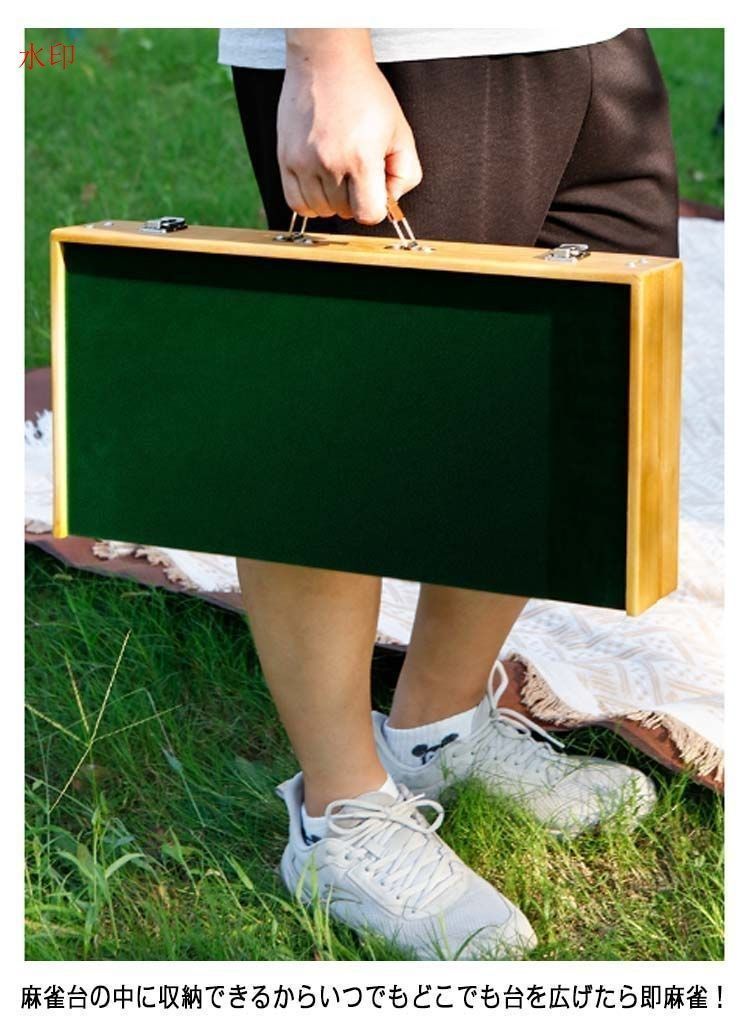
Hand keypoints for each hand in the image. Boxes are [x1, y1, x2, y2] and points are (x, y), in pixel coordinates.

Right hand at [277, 29, 421, 224]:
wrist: (327, 60)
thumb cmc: (366, 94)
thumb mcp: (401, 132)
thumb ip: (405, 174)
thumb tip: (391, 202)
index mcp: (362, 157)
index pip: (368, 215)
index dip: (376, 207)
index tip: (376, 189)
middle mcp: (330, 163)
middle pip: (344, 213)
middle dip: (355, 199)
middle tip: (357, 171)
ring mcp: (303, 162)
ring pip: (320, 211)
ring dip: (332, 201)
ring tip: (338, 172)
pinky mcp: (285, 159)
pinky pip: (296, 203)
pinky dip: (310, 200)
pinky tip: (320, 181)